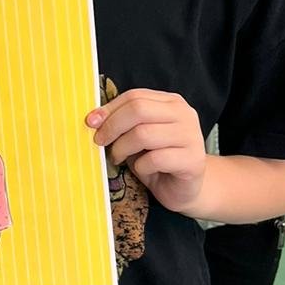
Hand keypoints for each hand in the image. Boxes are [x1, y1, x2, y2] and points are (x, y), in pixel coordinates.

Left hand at [89, 88, 205, 213]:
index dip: (109, 109)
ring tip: (118, 158)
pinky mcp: (192, 160)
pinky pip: (155, 159)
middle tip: (100, 142)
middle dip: (113, 126)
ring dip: (122, 148)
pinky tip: (144, 170)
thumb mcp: (137, 136)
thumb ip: (123, 123)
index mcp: (171, 102)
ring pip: (144, 134)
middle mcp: (185, 114)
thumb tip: (93, 118)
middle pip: (139, 110)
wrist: (183, 188)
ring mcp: (191, 136)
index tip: (91, 122)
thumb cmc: (157, 160)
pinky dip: (141, 167)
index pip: (135, 96)